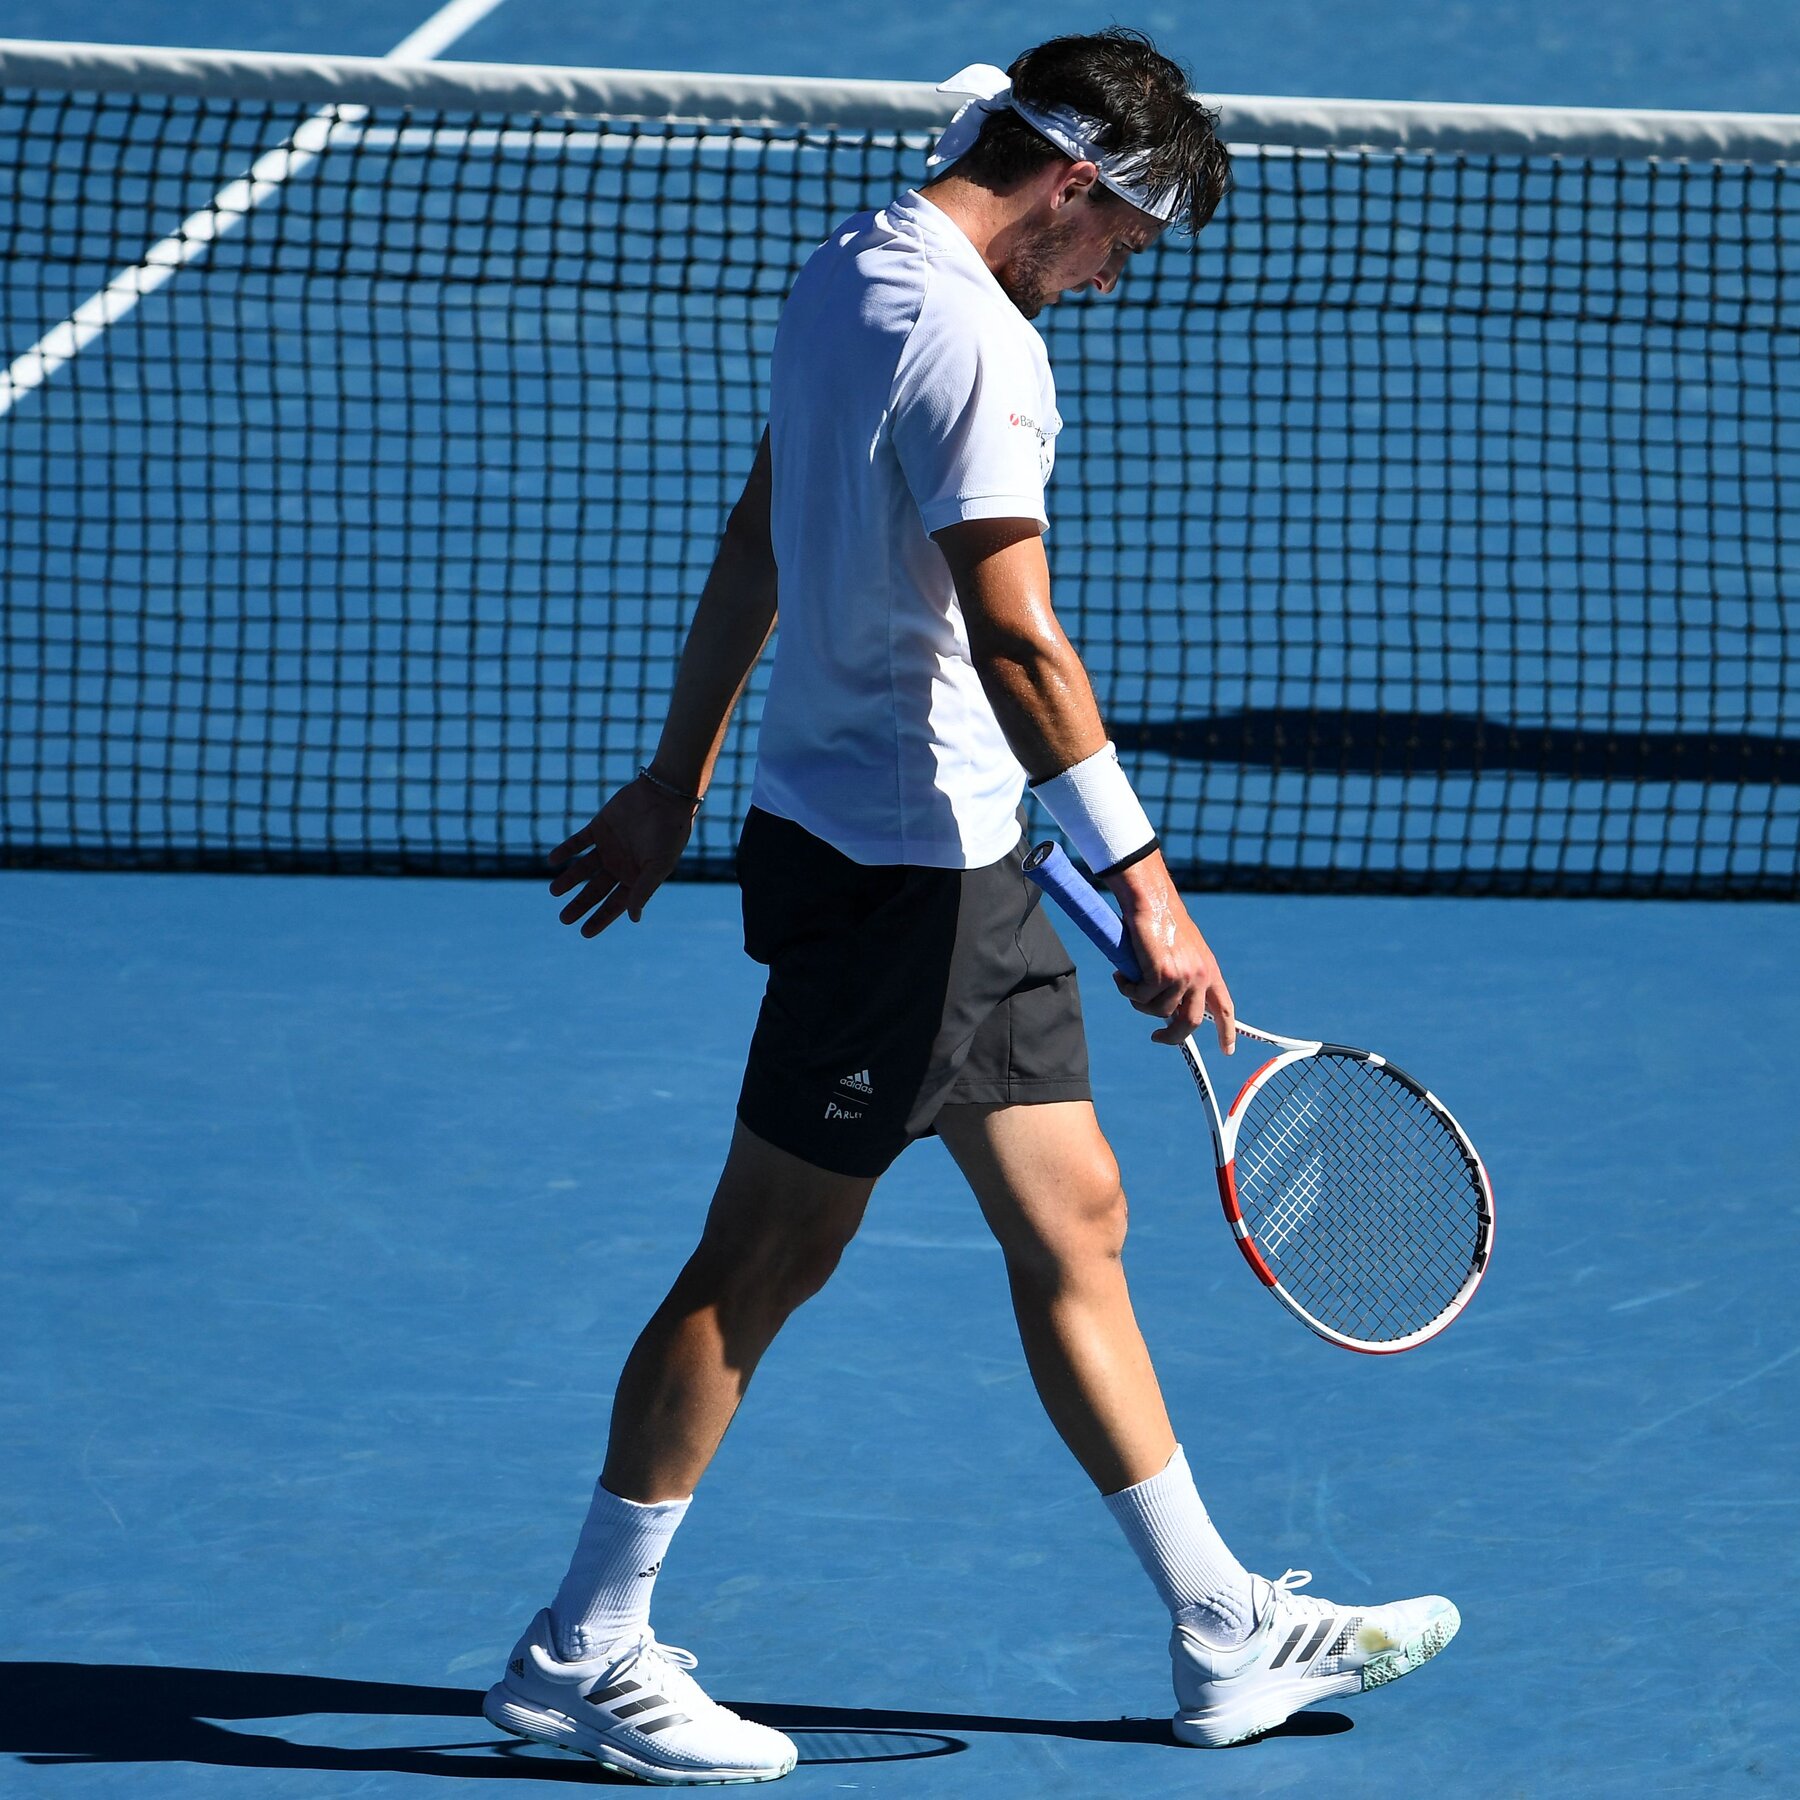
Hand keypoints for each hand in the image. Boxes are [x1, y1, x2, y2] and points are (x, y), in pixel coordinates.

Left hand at [548, 774, 696, 937]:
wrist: (665, 794)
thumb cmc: (669, 833)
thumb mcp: (658, 865)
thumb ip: (644, 890)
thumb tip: (633, 918)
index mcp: (637, 877)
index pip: (615, 904)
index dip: (600, 919)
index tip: (583, 932)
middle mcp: (621, 865)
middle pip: (595, 890)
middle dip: (580, 904)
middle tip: (564, 919)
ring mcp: (609, 846)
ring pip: (584, 868)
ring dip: (569, 880)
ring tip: (554, 891)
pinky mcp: (599, 826)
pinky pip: (578, 842)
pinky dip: (566, 850)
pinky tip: (553, 860)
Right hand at [1103, 852, 1235, 1053]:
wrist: (1151, 899)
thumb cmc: (1159, 920)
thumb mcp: (1178, 952)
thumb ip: (1179, 977)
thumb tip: (1166, 1009)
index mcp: (1209, 970)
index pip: (1224, 1007)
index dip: (1227, 1031)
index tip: (1227, 1051)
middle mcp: (1201, 975)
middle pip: (1191, 1022)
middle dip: (1172, 1037)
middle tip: (1156, 1037)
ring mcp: (1183, 976)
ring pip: (1158, 1011)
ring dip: (1138, 1002)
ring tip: (1127, 980)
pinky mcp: (1162, 974)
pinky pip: (1140, 997)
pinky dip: (1127, 988)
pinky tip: (1121, 974)